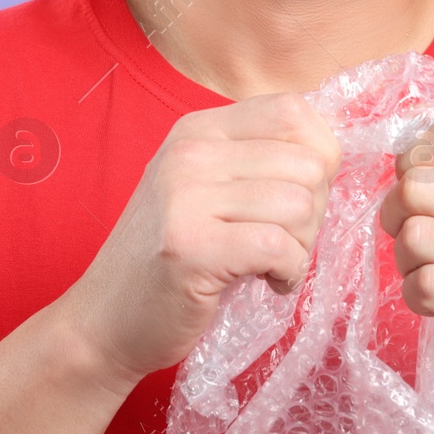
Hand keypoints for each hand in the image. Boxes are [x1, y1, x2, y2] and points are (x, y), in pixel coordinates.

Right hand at [62, 93, 342, 385]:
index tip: (297, 198)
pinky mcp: (190, 248)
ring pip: (300, 205)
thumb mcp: (205, 189)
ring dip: (302, 247)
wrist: (104, 321)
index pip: (292, 111)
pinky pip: (279, 247)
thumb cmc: (169, 259)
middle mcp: (190, 152)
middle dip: (315, 211)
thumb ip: (257, 162)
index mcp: (199, 130)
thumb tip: (330, 154)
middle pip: (308, 162)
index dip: (319, 158)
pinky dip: (289, 273)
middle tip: (284, 242)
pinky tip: (268, 284)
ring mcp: (185, 197)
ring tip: (272, 265)